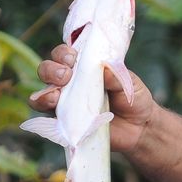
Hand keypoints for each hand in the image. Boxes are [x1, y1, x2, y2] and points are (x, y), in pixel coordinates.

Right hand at [28, 44, 154, 152]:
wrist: (138, 129)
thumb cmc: (132, 99)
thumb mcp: (130, 84)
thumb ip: (116, 76)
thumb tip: (103, 68)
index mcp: (84, 67)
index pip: (64, 54)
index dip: (62, 53)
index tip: (72, 57)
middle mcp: (70, 83)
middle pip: (47, 70)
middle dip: (51, 70)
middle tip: (66, 76)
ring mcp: (66, 103)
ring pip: (43, 94)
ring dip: (45, 93)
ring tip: (56, 96)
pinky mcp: (66, 123)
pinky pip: (48, 119)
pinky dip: (48, 116)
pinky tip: (54, 113)